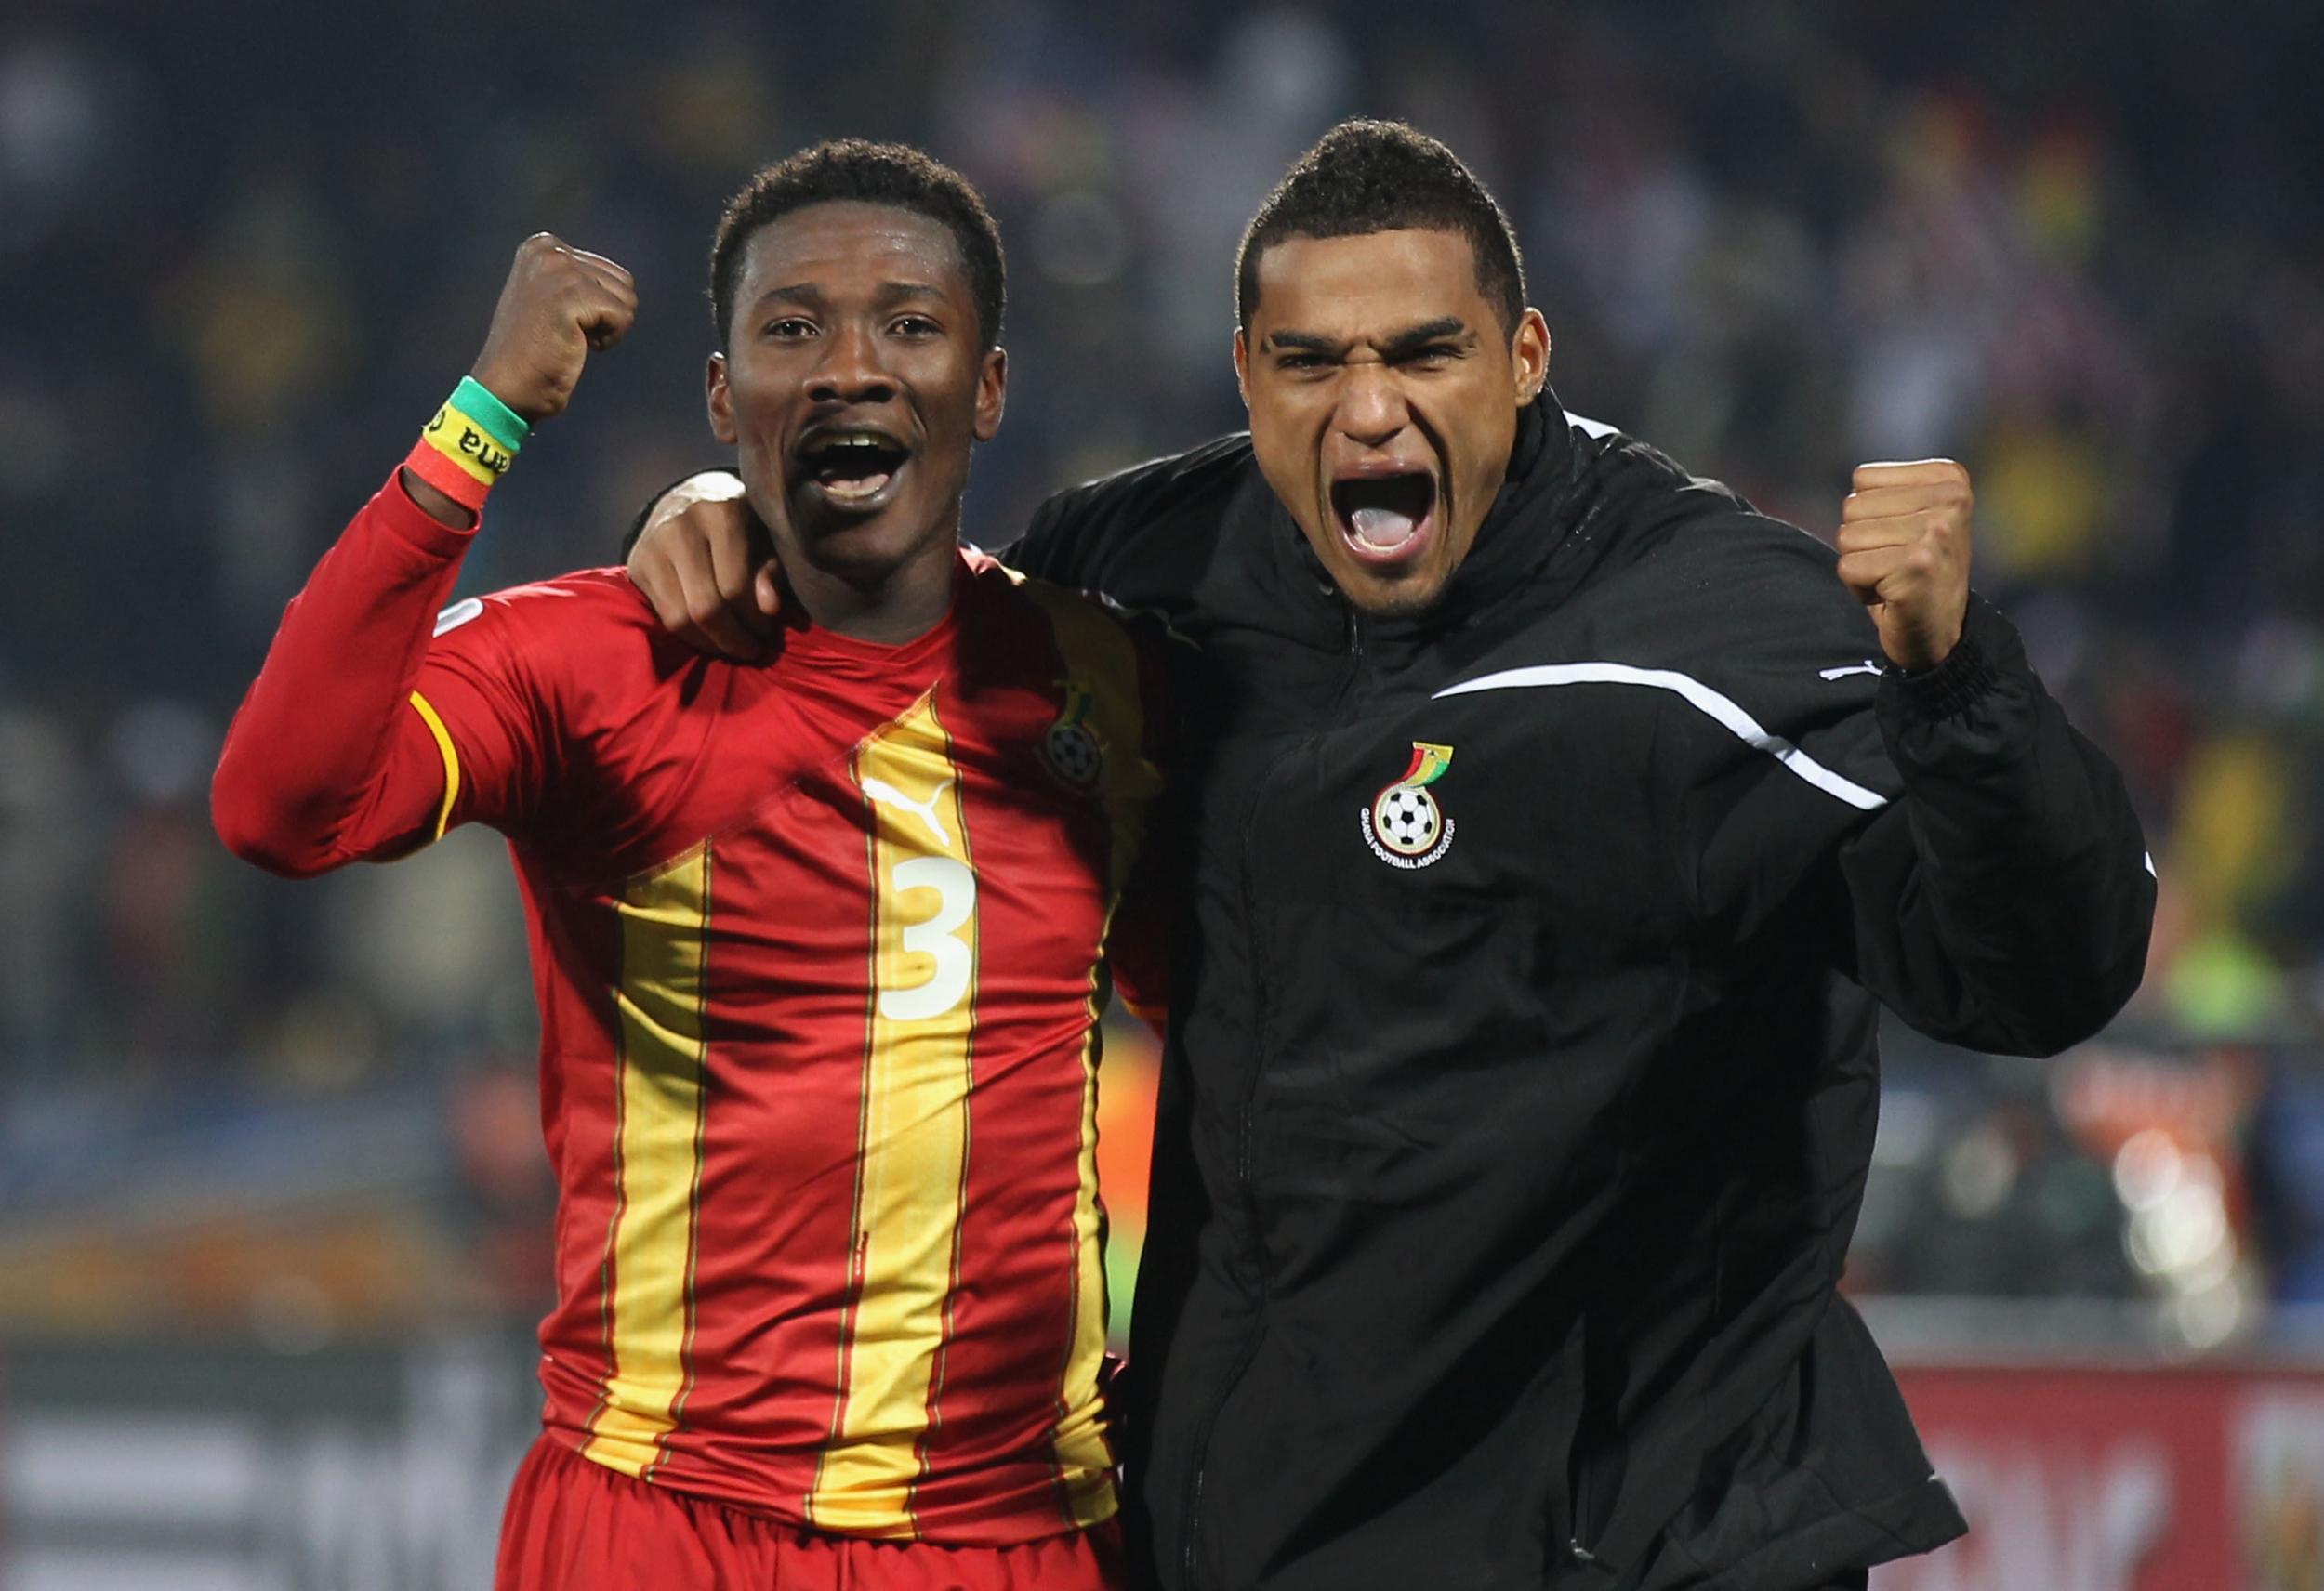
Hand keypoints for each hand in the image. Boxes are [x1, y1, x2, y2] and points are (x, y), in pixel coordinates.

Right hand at [469, 234, 637, 422]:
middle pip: (624, 283)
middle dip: (604, 317)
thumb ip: (579, 279)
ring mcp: (559, 269)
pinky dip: (607, 340)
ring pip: (627, 299)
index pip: (612, 273)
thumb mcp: (551, 299)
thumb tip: (624, 282)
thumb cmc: (532, 352)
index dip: (598, 308)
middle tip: (564, 333)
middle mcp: (550, 249)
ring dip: (606, 329)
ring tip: (567, 337)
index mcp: (543, 245)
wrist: (506, 386)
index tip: (561, 321)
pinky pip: (623, 317)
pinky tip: (573, 345)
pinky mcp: (571, 294)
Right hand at [627, 473, 780, 658]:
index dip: (754, 619)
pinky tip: (709, 636)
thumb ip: (770, 571)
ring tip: (732, 646)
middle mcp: (680, 527)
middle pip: (705, 607)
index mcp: (721, 514)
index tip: (767, 631)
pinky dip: (689, 636)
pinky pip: (663, 616)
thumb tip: (771, 609)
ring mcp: (652, 545)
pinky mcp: (636, 564)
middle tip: (752, 649)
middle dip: (733, 638)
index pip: (735, 586)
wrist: (690, 496)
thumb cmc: (740, 523)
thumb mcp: (765, 539)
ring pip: (679, 618)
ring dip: (710, 643)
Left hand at [1837, 459, 1973, 670]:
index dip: (1869, 514)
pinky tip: (1891, 595)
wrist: (1938, 634)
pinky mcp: (1916, 565)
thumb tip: (1856, 482)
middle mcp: (1950, 499)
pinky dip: (1859, 588)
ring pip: (1846, 537)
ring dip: (1861, 565)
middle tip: (1896, 564)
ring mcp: (1935, 532)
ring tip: (1894, 578)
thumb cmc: (1916, 573)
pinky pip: (1848, 568)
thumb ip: (1887, 491)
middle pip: (1852, 506)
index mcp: (1949, 478)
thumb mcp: (1912, 516)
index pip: (1863, 479)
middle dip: (1862, 541)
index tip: (1902, 539)